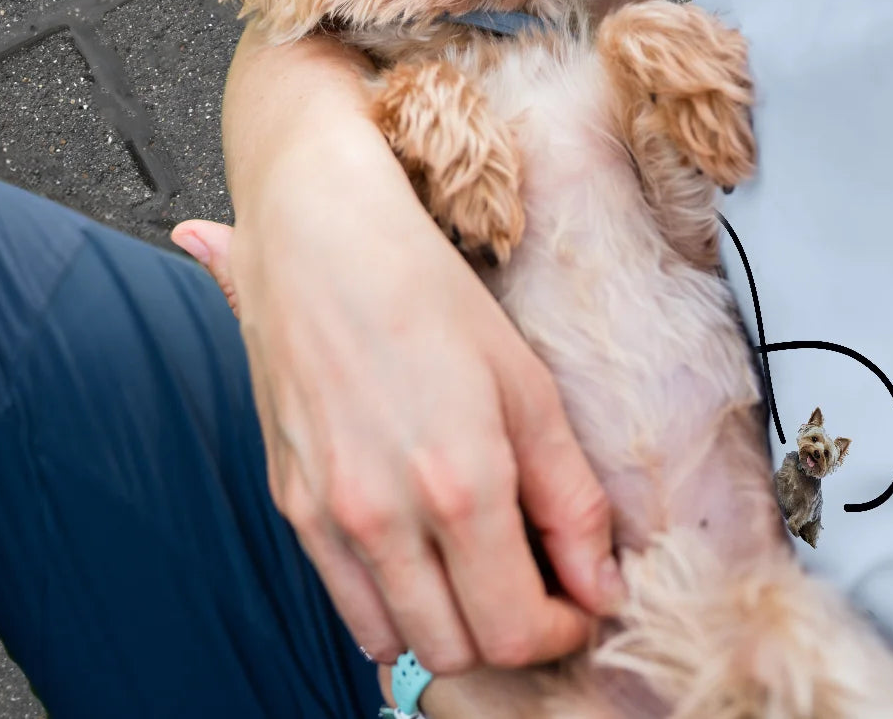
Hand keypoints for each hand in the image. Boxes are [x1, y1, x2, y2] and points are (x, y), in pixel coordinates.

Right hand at [171, 121, 623, 676]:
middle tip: (538, 580)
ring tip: (480, 566)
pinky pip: (344, 600)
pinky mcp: (289, 505)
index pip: (514, 632)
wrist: (320, 240)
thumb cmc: (432, 295)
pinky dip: (391, 602)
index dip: (560, 630)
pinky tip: (420, 545)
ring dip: (450, 625)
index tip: (579, 599)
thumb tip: (602, 588)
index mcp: (458, 485)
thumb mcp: (527, 385)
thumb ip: (568, 499)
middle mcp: (383, 519)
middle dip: (510, 632)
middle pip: (456, 652)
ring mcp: (325, 518)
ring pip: (396, 641)